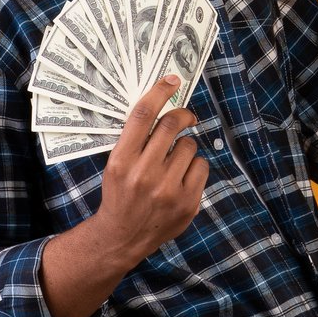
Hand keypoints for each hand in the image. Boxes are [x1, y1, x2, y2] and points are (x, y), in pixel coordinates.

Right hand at [91, 74, 208, 263]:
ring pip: (190, 146)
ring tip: (174, 161)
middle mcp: (144, 174)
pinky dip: (194, 166)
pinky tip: (182, 177)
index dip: (159, 92)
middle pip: (172, 125)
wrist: (124, 236)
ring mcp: (168, 190)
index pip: (142, 116)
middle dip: (183, 115)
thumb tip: (161, 106)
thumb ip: (135, 140)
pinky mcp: (187, 203)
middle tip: (186, 116)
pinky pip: (201, 166)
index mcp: (122, 161)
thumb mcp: (116, 165)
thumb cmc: (120, 194)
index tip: (172, 80)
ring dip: (185, 146)